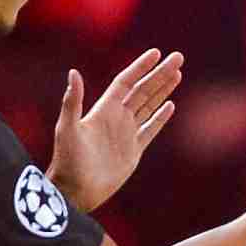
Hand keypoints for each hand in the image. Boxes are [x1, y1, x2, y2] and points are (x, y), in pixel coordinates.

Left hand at [46, 48, 182, 212]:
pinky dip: (160, 117)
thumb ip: (73, 101)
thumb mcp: (68, 128)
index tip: (156, 53)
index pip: (126, 82)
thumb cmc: (67, 160)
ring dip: (163, 90)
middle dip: (160, 73)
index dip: (140, 67)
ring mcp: (126, 134)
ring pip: (149, 106)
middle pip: (143, 90)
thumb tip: (73, 72)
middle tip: (178, 57)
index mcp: (104, 109)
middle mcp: (116, 118)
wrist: (75, 191)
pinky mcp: (133, 151)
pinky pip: (150, 129)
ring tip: (177, 74)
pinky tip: (170, 105)